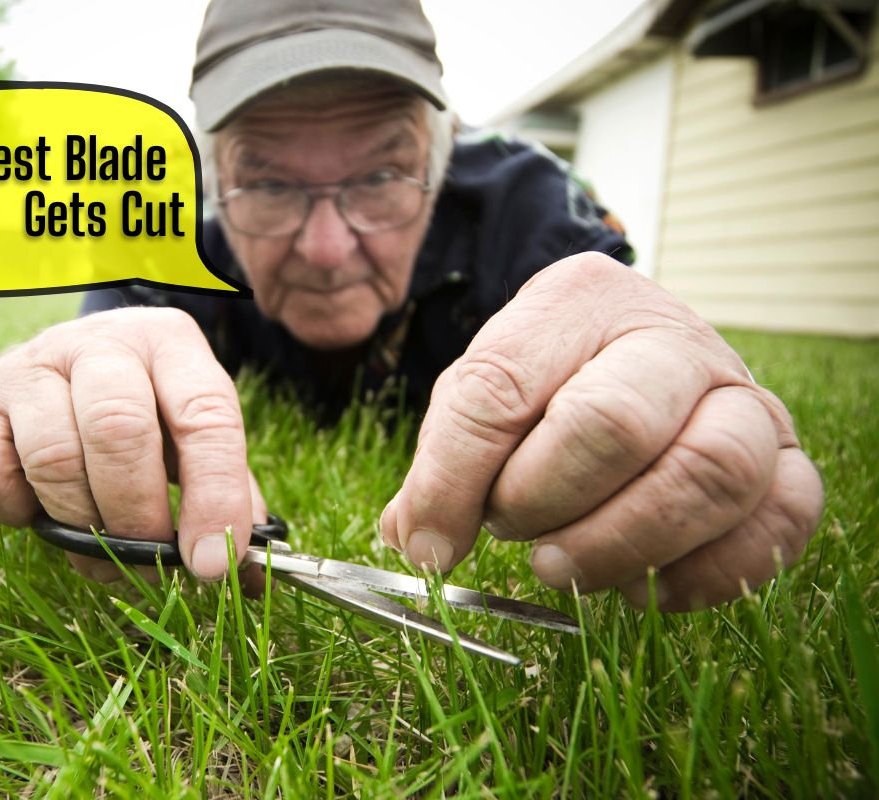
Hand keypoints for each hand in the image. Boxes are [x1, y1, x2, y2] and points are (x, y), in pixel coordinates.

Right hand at [0, 307, 265, 581]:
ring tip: (99, 547)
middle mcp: (99, 342)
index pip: (204, 413)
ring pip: (52, 454)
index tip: (213, 563)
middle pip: (118, 428)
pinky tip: (36, 514)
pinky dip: (11, 507)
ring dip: (79, 520)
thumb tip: (248, 574)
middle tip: (147, 558)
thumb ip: (228, 494)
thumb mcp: (195, 435)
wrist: (74, 359)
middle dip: (137, 514)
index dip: (214, 495)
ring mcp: (31, 366)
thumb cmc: (149, 411)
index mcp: (169, 342)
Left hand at [380, 253, 822, 610]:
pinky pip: (779, 522)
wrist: (635, 353)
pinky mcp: (785, 461)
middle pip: (615, 424)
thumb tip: (419, 544)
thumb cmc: (548, 381)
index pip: (502, 389)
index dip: (454, 479)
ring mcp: (742, 398)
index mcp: (579, 300)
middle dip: (544, 500)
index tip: (429, 543)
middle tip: (512, 531)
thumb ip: (444, 463)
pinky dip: (707, 574)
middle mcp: (673, 337)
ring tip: (563, 566)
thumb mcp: (482, 394)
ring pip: (711, 474)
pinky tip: (641, 588)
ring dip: (621, 543)